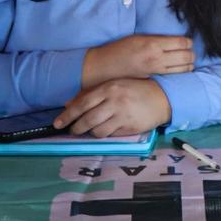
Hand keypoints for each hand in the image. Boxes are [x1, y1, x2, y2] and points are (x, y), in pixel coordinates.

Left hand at [54, 78, 170, 136]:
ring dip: (90, 132)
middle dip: (76, 128)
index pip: (82, 104)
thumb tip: (69, 104)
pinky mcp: (130, 128)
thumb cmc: (136, 89)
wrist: (163, 97)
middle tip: (73, 130)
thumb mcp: (114, 85)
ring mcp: (123, 116)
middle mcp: (115, 102)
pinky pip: (110, 135)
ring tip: (90, 130)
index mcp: (109, 88)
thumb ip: (91, 93)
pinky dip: (105, 134)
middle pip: (87, 120)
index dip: (67, 115)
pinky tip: (106, 129)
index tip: (57, 123)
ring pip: (97, 131)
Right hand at [82, 34, 195, 87]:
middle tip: (189, 53)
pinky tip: (177, 72)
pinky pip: (174, 78)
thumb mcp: (139, 38)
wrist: (101, 68)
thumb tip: (177, 41)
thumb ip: (158, 40)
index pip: (183, 42)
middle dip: (192, 54)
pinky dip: (179, 74)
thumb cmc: (119, 50)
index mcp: (153, 44)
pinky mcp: (153, 81)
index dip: (188, 42)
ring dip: (188, 65)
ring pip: (184, 69)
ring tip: (184, 63)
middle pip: (188, 56)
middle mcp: (157, 58)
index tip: (187, 42)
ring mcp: (155, 71)